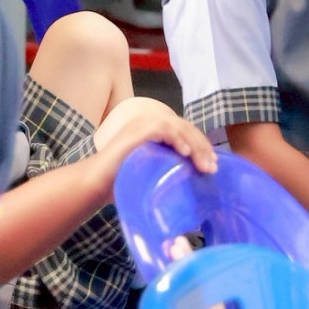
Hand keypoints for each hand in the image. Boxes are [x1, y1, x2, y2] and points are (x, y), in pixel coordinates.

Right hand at [93, 97, 217, 178]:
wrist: (95, 184)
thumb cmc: (121, 182)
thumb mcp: (150, 173)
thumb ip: (166, 170)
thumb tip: (192, 183)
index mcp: (153, 131)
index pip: (185, 131)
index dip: (201, 145)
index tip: (213, 164)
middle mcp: (148, 124)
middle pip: (185, 127)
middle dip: (202, 146)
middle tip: (213, 167)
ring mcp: (141, 125)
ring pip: (177, 126)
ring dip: (194, 145)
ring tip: (204, 165)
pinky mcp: (135, 132)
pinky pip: (161, 129)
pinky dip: (176, 139)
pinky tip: (185, 154)